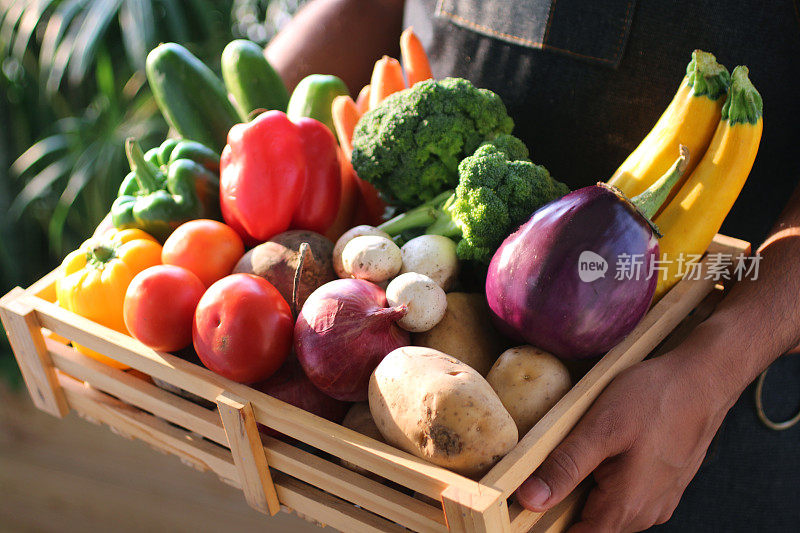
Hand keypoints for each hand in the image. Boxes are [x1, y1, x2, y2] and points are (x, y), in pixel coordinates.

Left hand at [515, 352, 731, 531]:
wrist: (704, 379)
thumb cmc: (655, 398)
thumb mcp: (600, 427)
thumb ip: (565, 467)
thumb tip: (530, 500)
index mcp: (628, 505)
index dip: (549, 523)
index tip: (532, 500)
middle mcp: (647, 512)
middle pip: (593, 525)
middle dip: (567, 504)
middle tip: (552, 467)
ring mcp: (659, 499)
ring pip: (611, 511)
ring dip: (588, 491)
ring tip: (581, 453)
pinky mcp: (665, 484)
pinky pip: (628, 496)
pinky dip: (609, 481)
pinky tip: (605, 451)